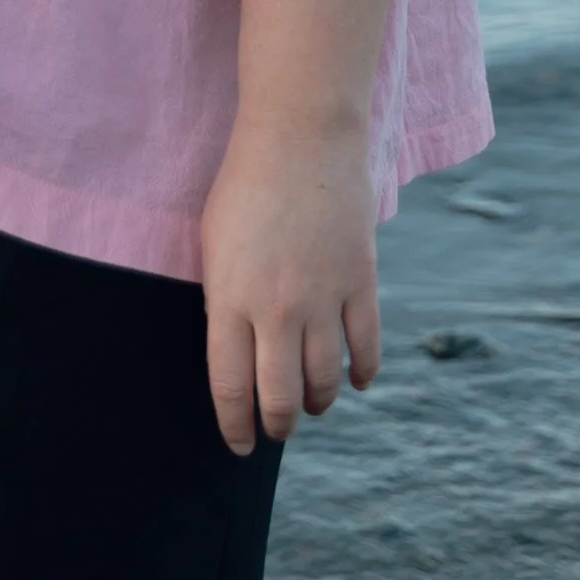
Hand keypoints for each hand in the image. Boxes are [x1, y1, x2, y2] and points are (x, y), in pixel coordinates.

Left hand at [199, 106, 381, 455]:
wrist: (301, 135)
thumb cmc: (246, 185)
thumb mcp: (214, 245)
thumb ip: (223, 302)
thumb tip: (238, 354)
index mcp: (229, 300)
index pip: (231, 387)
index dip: (236, 426)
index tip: (240, 445)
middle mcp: (276, 309)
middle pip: (279, 397)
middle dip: (277, 425)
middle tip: (277, 430)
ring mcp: (323, 297)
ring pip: (324, 380)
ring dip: (316, 402)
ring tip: (311, 404)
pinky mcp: (360, 281)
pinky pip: (365, 347)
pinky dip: (362, 373)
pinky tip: (355, 381)